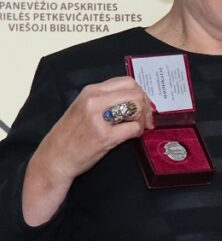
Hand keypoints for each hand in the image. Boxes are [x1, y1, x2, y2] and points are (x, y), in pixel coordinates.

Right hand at [23, 77, 152, 225]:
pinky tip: (133, 136)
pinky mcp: (104, 136)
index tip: (144, 105)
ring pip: (137, 106)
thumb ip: (107, 100)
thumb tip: (136, 99)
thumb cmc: (71, 135)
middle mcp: (94, 100)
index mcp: (91, 91)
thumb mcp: (84, 108)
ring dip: (143, 118)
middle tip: (147, 118)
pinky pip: (134, 128)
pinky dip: (139, 131)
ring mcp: (98, 117)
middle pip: (135, 92)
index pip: (127, 82)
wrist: (54, 158)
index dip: (141, 93)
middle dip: (146, 105)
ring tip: (139, 127)